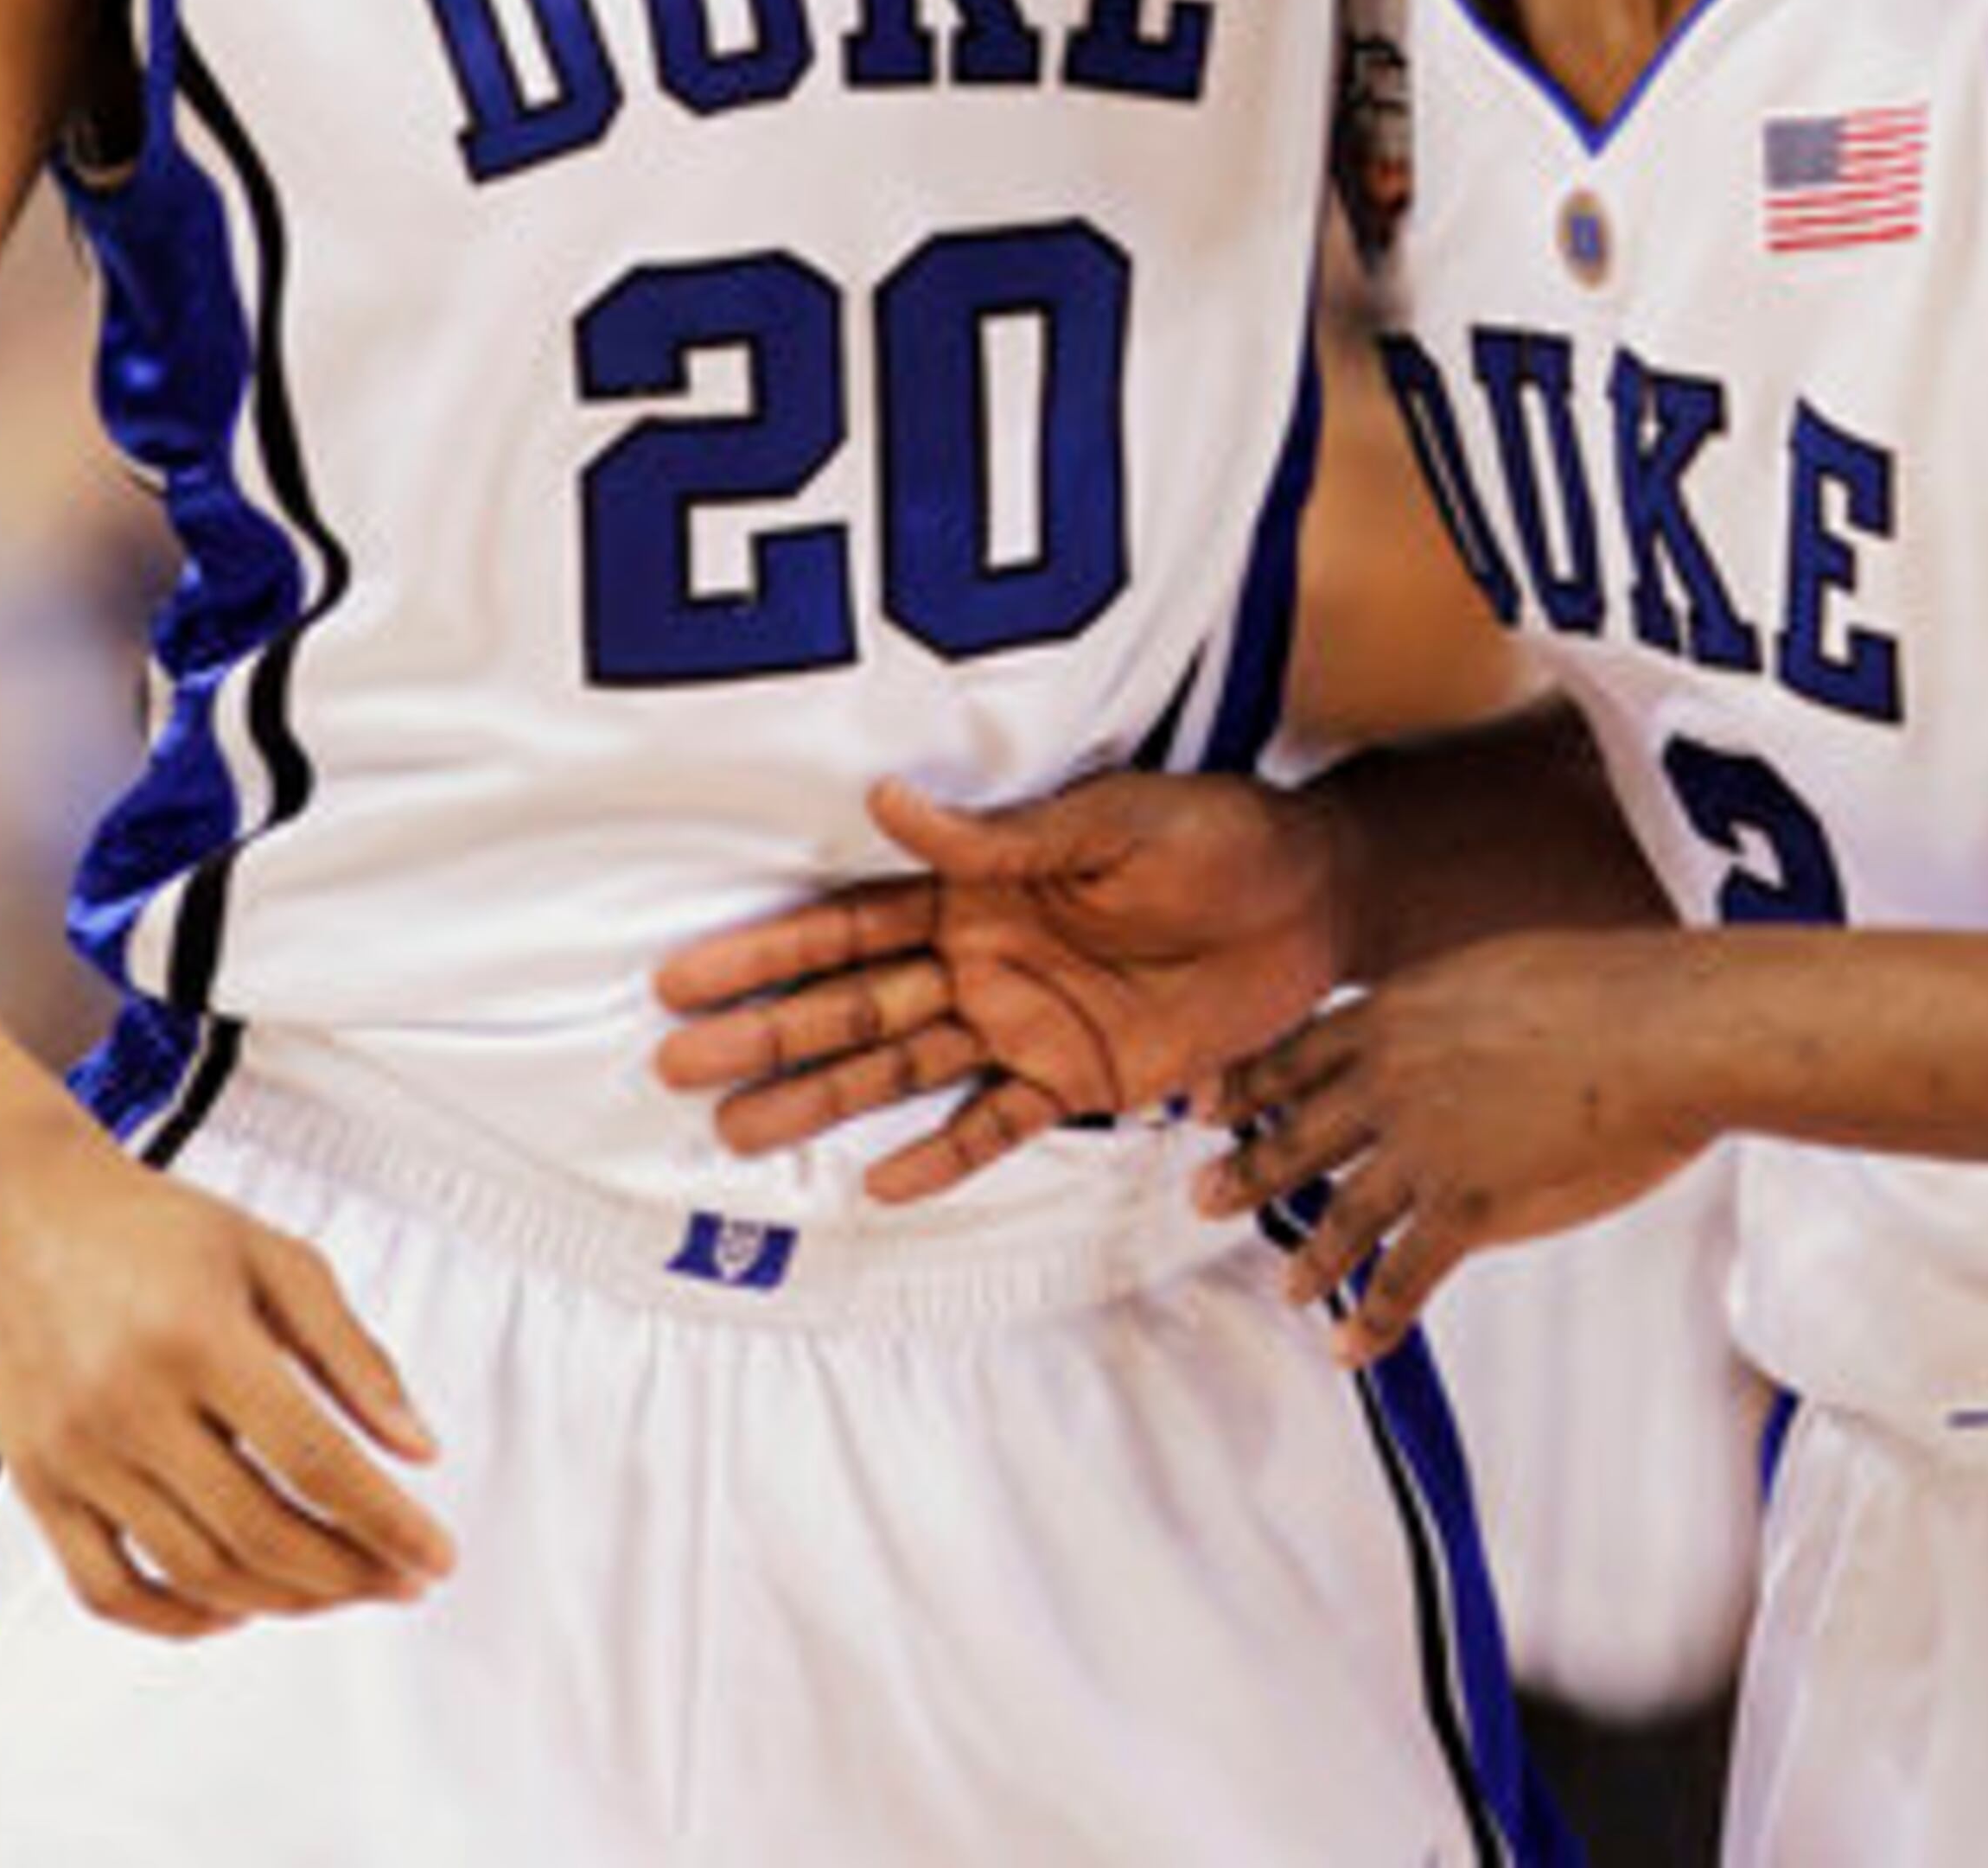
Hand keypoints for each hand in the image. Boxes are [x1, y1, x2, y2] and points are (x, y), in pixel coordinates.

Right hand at [0, 1107, 449, 1639]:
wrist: (13, 1210)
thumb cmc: (152, 1227)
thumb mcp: (274, 1258)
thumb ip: (353, 1353)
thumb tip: (419, 1446)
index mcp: (201, 1337)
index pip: (314, 1460)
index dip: (386, 1521)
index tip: (436, 1559)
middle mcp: (131, 1404)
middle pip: (259, 1529)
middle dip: (348, 1572)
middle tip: (400, 1581)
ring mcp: (76, 1455)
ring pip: (193, 1571)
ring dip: (280, 1599)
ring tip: (338, 1588)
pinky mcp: (34, 1486)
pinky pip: (106, 1589)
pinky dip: (176, 1618)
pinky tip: (234, 1607)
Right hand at [651, 772, 1348, 1202]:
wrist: (1314, 897)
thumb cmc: (1215, 837)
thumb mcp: (1112, 822)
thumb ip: (1003, 836)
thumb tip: (887, 800)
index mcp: (981, 888)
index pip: (852, 924)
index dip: (769, 951)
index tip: (683, 975)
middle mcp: (984, 960)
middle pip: (856, 1005)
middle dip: (766, 1033)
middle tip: (673, 1068)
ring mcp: (1026, 1025)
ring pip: (903, 1071)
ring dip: (824, 1100)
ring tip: (738, 1131)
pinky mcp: (1082, 1081)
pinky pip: (998, 1125)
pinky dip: (944, 1156)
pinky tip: (879, 1186)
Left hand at [1203, 931, 1704, 1364]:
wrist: (1659, 1032)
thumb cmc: (1607, 990)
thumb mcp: (1496, 969)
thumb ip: (1450, 1005)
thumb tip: (1450, 1017)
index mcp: (1396, 1014)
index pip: (1296, 1053)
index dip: (1246, 1084)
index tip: (1204, 1105)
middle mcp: (1390, 1080)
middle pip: (1294, 1134)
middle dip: (1244, 1173)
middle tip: (1201, 1198)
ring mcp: (1422, 1147)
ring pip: (1338, 1216)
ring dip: (1307, 1258)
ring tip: (1288, 1286)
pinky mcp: (1467, 1208)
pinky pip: (1400, 1279)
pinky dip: (1370, 1319)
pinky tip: (1349, 1345)